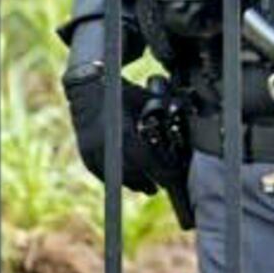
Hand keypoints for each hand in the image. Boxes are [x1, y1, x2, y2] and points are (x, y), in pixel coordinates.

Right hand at [64, 58, 184, 194]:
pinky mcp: (84, 151)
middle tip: (158, 188)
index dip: (161, 173)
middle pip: (130, 174)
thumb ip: (164, 113)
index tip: (172, 179)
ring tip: (145, 187)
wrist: (87, 83)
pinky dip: (113, 177)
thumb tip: (189, 117)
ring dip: (130, 183)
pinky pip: (99, 171)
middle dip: (145, 182)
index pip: (147, 162)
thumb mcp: (145, 100)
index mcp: (124, 133)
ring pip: (114, 175)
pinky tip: (125, 181)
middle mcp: (106, 145)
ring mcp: (92, 150)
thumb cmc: (121, 91)